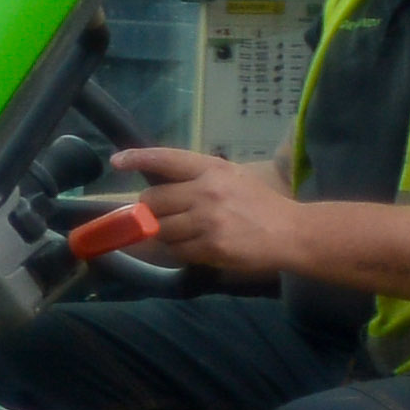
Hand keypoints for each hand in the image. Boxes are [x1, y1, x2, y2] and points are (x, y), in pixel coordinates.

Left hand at [102, 142, 317, 281]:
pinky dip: (179, 250)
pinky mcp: (211, 245)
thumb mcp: (231, 177)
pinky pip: (176, 250)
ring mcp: (208, 219)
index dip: (138, 158)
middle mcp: (206, 191)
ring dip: (163, 233)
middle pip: (152, 199)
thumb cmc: (259, 204)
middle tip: (162, 214)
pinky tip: (195, 246)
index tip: (118, 161)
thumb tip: (157, 182)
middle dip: (150, 209)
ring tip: (184, 231)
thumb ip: (196, 177)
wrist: (291, 232)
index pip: (166, 158)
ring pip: (159, 228)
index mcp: (211, 169)